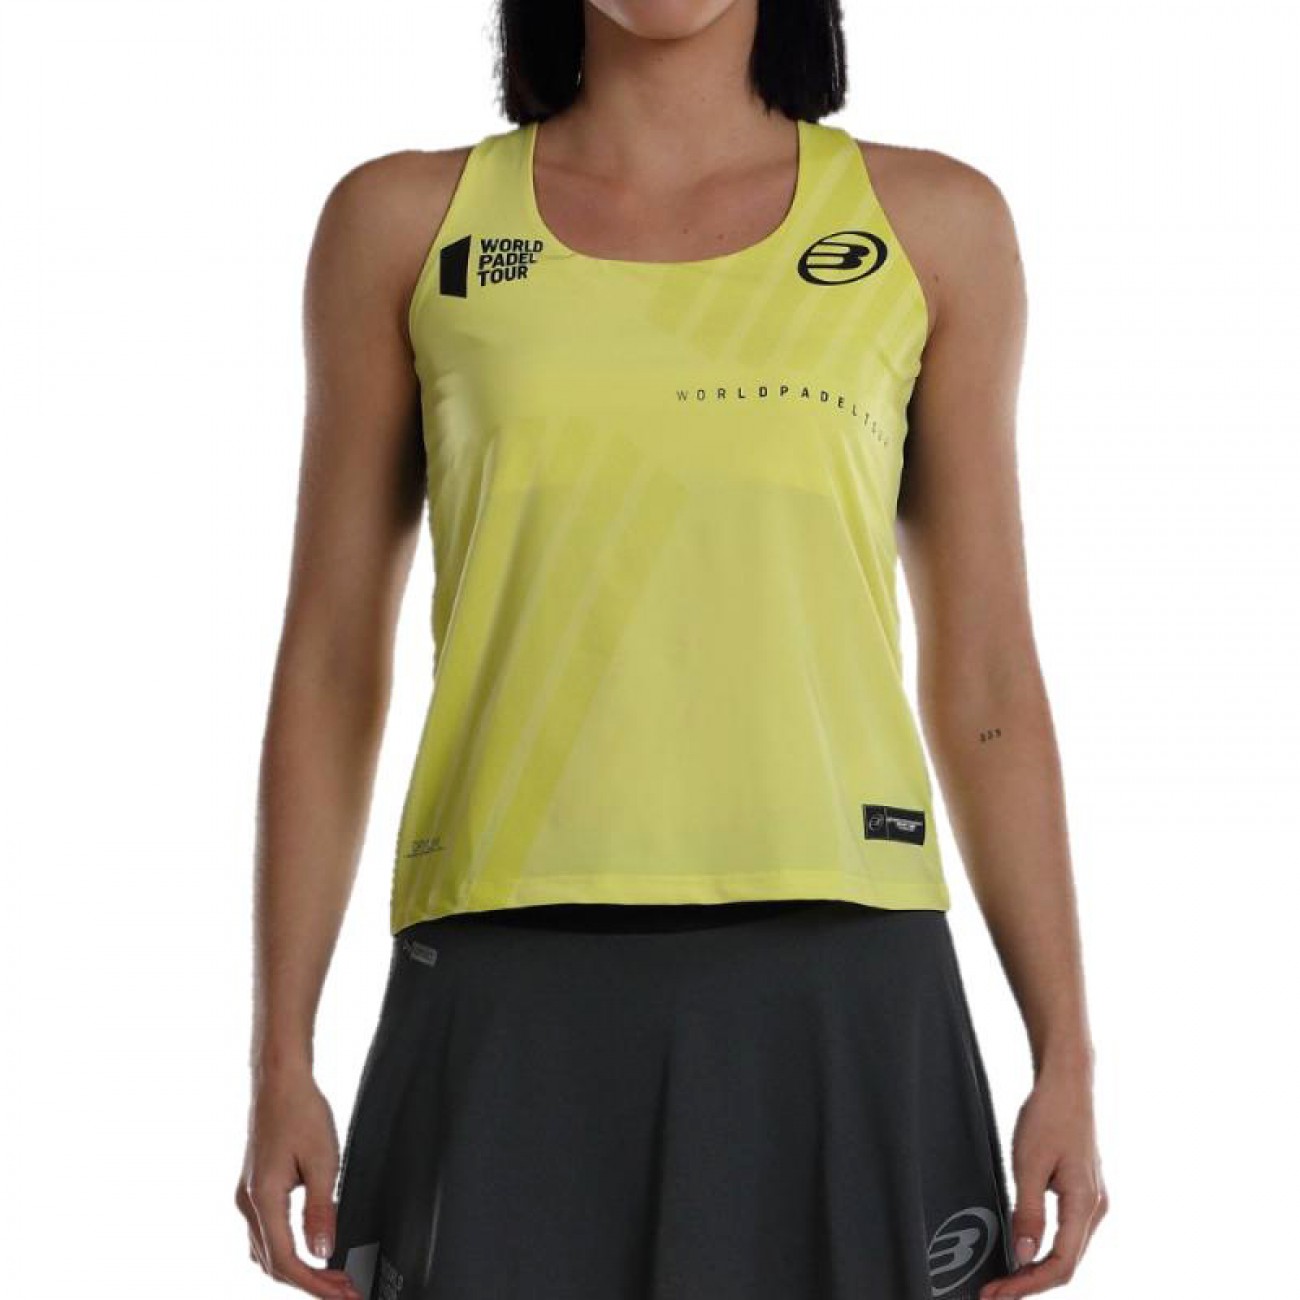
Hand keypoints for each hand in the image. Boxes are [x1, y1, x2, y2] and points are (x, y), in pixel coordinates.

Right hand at [235, 1065, 362, 1298]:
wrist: (280, 1081)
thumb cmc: (301, 1111)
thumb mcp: (324, 1160)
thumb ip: (322, 1208)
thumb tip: (322, 1250)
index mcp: (262, 1199)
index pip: (285, 1262)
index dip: (314, 1284)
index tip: (341, 1294)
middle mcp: (248, 1203)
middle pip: (272, 1264)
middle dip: (308, 1282)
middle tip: (343, 1289)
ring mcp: (247, 1196)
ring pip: (265, 1252)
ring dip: (296, 1270)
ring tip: (331, 1276)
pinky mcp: (254, 1188)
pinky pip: (265, 1234)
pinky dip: (286, 1251)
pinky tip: (309, 1250)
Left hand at [980, 1062, 1107, 1296]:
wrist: (1067, 1083)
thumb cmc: (1048, 1115)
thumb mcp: (1029, 1162)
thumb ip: (1028, 1210)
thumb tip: (1024, 1255)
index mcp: (1085, 1204)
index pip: (1061, 1265)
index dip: (1027, 1285)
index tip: (997, 1293)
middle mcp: (1095, 1209)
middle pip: (1066, 1264)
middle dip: (1029, 1282)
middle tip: (993, 1292)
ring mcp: (1091, 1201)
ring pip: (1067, 1251)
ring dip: (1036, 1269)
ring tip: (1003, 1278)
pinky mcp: (1082, 1192)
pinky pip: (1066, 1233)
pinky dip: (1044, 1249)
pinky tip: (1022, 1250)